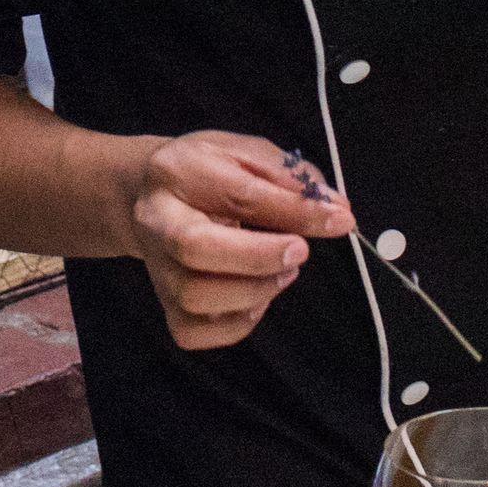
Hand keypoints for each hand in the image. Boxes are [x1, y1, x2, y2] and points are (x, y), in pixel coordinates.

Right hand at [123, 129, 352, 350]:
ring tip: (282, 272)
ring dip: (254, 290)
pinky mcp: (163, 304)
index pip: (238, 195)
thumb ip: (289, 177)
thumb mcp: (245, 154)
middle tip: (300, 252)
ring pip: (195, 297)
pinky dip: (237, 323)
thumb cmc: (205, 174)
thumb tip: (334, 209)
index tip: (337, 219)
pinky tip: (256, 298)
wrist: (150, 195)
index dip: (294, 211)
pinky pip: (195, 332)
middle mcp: (156, 221)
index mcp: (176, 172)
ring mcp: (156, 267)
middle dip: (259, 257)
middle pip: (195, 248)